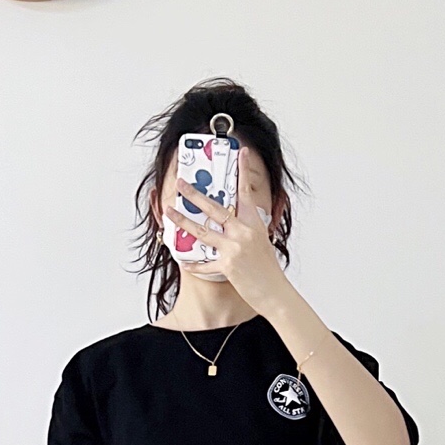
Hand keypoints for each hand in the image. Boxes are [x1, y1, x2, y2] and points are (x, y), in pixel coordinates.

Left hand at [171, 179, 290, 312]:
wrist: (275, 292)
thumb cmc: (268, 269)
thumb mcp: (262, 241)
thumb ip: (247, 228)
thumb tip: (233, 219)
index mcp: (253, 223)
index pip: (245, 192)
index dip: (242, 171)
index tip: (239, 153)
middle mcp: (243, 232)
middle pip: (215, 208)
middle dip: (194, 194)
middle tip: (181, 183)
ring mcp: (235, 248)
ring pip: (203, 231)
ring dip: (183, 221)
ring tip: (170, 211)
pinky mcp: (228, 266)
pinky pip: (205, 263)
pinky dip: (194, 264)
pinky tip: (183, 260)